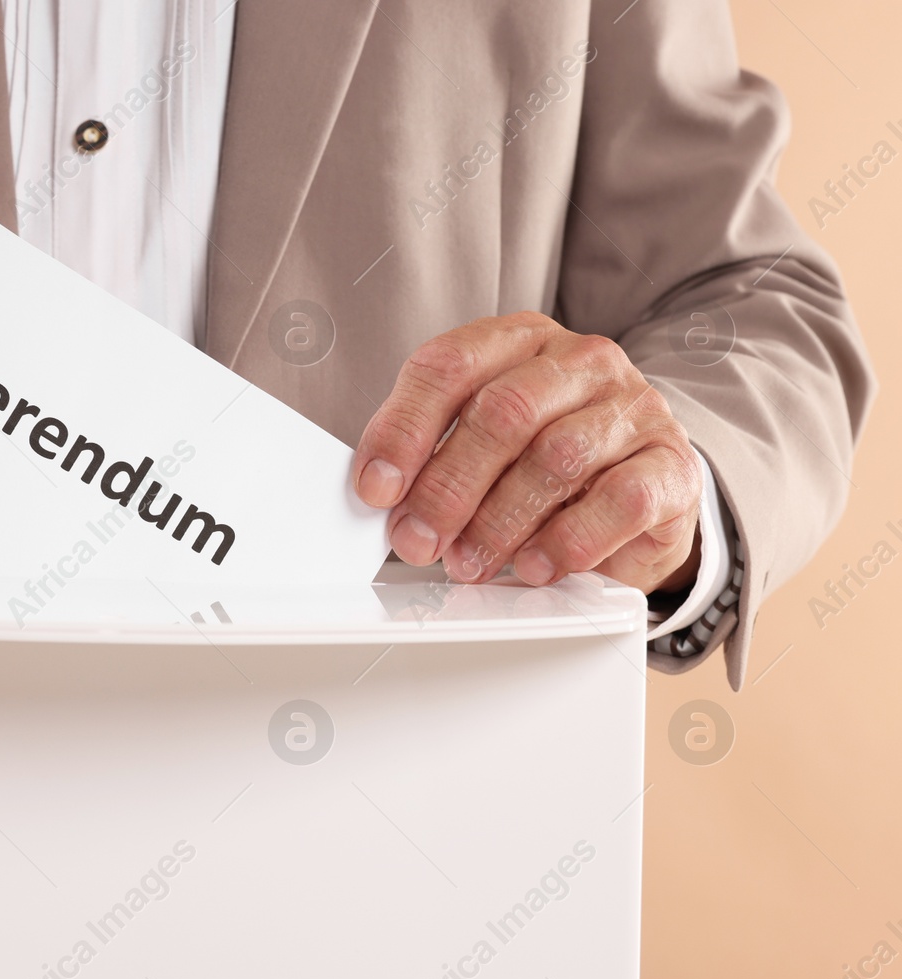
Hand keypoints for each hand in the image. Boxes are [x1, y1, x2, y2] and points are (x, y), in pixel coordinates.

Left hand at [351, 312, 701, 594]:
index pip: (450, 365)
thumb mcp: (482, 446)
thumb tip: (381, 494)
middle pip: (502, 412)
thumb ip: (432, 456)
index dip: (404, 428)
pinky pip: (619, 501)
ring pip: (557, 456)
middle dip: (448, 486)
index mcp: (519, 341)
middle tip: (416, 541)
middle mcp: (580, 362)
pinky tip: (533, 566)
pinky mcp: (672, 465)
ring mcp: (634, 408)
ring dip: (499, 522)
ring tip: (468, 563)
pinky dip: (566, 541)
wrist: (638, 494)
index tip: (376, 487)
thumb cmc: (543, 465)